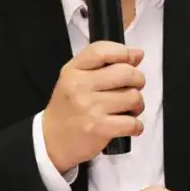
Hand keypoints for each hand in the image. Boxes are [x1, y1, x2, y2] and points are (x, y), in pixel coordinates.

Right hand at [42, 41, 145, 173]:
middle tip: (132, 89)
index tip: (132, 60)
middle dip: (138, 80)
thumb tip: (138, 54)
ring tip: (128, 109)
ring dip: (137, 105)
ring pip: (133, 97)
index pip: (102, 50)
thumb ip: (104, 63)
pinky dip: (136, 126)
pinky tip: (128, 125)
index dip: (124, 52)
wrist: (52, 139)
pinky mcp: (99, 128)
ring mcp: (90, 107)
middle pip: (126, 73)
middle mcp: (80, 86)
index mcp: (73, 70)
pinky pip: (132, 122)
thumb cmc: (69, 106)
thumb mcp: (76, 78)